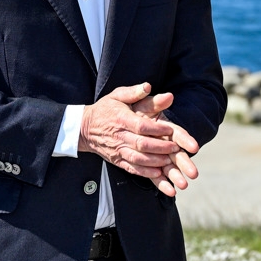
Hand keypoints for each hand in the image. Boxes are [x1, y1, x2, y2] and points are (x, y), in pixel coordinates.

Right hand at [79, 83, 197, 194]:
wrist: (85, 128)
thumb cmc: (105, 109)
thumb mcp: (117, 95)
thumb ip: (134, 92)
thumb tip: (148, 86)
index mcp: (121, 119)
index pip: (141, 125)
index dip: (157, 129)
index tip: (171, 130)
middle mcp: (119, 136)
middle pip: (142, 144)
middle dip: (160, 147)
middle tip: (175, 148)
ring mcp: (117, 150)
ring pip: (138, 159)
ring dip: (155, 162)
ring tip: (169, 160)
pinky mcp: (117, 160)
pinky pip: (132, 168)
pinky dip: (145, 173)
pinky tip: (157, 174)